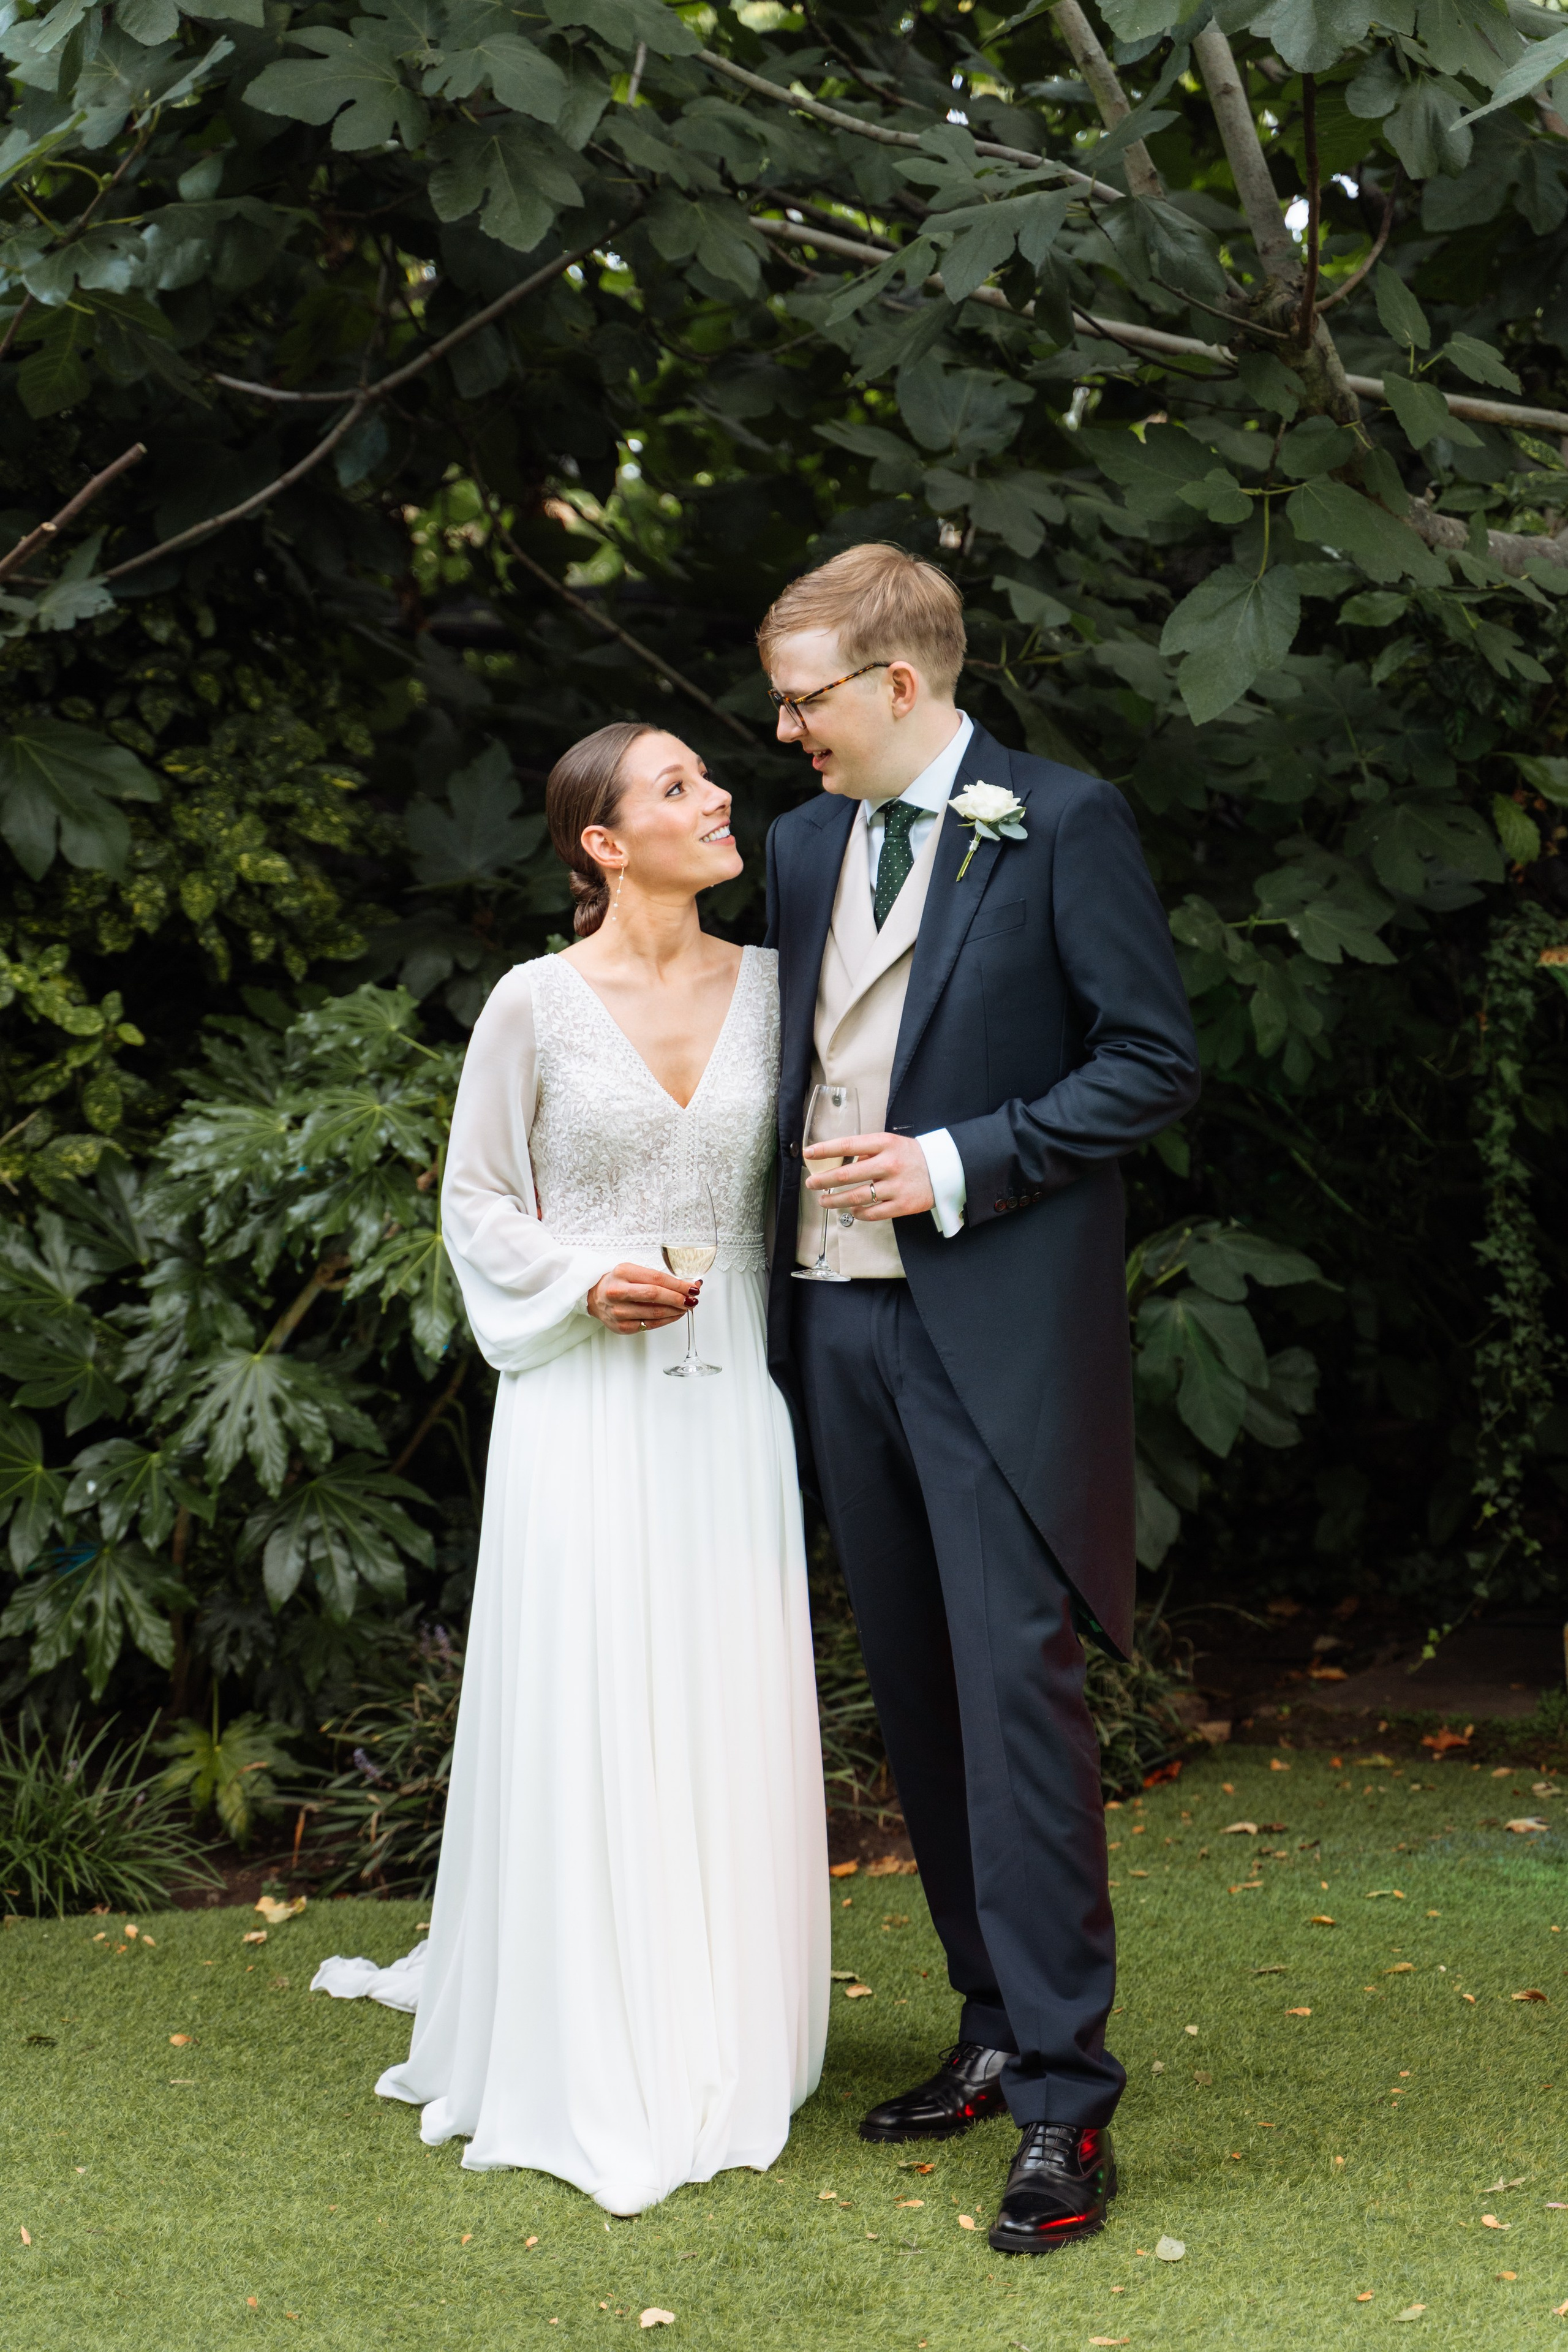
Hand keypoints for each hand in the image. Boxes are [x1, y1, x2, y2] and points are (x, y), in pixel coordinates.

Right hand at [586, 1262, 697, 1332]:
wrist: (594, 1297)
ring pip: (654, 1312)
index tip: (692, 1286)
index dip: (678, 1284)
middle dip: (679, 1298)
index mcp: (623, 1272)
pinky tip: (675, 1315)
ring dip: (676, 1310)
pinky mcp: (622, 1326)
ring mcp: (619, 1311)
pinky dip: (667, 1320)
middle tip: (692, 1298)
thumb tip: (686, 1284)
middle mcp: (618, 1291)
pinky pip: (650, 1324)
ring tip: (686, 1306)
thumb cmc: (618, 1282)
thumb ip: (657, 1278)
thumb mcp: (633, 1271)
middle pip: (655, 1295)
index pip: (656, 1278)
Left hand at [803, 1132, 933, 1221]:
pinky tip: (852, 1210)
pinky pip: (873, 1212)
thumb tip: (841, 1163)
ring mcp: (896, 1186)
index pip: (848, 1145)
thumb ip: (867, 1152)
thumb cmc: (912, 1155)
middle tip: (811, 1184)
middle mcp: (889, 1164)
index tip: (809, 1154)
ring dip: (835, 1200)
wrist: (946, 1170)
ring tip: (824, 1201)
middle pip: (847, 1174)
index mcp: (884, 1143)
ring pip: (856, 1197)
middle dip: (824, 1180)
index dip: (825, 1150)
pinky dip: (858, 1212)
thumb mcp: (891, 1144)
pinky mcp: (902, 1205)